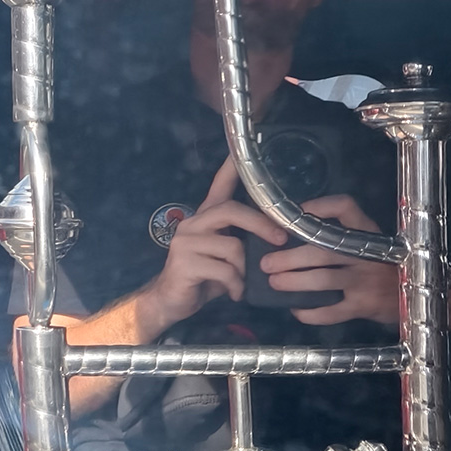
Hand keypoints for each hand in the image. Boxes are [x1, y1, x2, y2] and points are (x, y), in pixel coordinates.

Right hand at [141, 158, 287, 332]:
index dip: (232, 167)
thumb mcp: (225, 255)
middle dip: (261, 224)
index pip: (219, 184)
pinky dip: (235, 285)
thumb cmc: (204, 277)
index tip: (241, 149)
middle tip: (280, 239)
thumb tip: (277, 237)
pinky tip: (233, 292)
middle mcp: (194, 223)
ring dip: (244, 269)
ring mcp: (186, 241)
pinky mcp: (184, 262)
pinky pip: (224, 270)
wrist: (170, 301)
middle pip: (232, 210)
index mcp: (206, 217)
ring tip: (242, 282)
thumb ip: (242, 240)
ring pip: (233, 246)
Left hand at [259, 194, 398, 325]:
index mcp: (367, 231)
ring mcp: (365, 281)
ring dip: (294, 281)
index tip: (297, 213)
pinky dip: (310, 311)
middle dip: (290, 256)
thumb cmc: (382, 264)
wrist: (415, 295)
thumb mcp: (370, 241)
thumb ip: (343, 236)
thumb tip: (293, 233)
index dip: (319, 206)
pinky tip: (296, 309)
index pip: (345, 207)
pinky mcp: (363, 306)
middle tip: (266, 262)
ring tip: (274, 282)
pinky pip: (331, 311)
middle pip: (323, 250)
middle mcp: (366, 253)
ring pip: (323, 279)